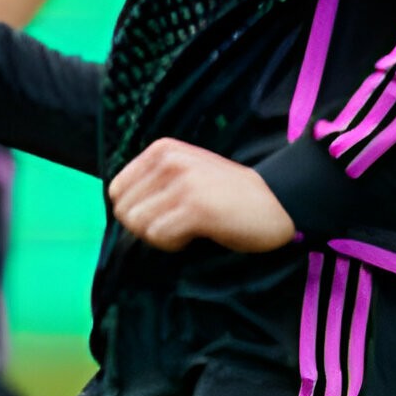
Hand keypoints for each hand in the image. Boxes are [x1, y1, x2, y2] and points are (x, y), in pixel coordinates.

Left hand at [107, 138, 296, 253]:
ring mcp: (182, 183)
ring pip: (139, 226)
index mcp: (161, 150)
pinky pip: (159, 237)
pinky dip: (173, 245)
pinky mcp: (196, 207)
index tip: (162, 215)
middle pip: (124, 211)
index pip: (116, 190)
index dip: (134, 212)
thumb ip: (154, 183)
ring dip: (160, 238)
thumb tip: (118, 209)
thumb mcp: (185, 173)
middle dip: (145, 228)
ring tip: (187, 230)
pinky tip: (196, 237)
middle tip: (176, 226)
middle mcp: (168, 161)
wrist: (279, 201)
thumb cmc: (229, 194)